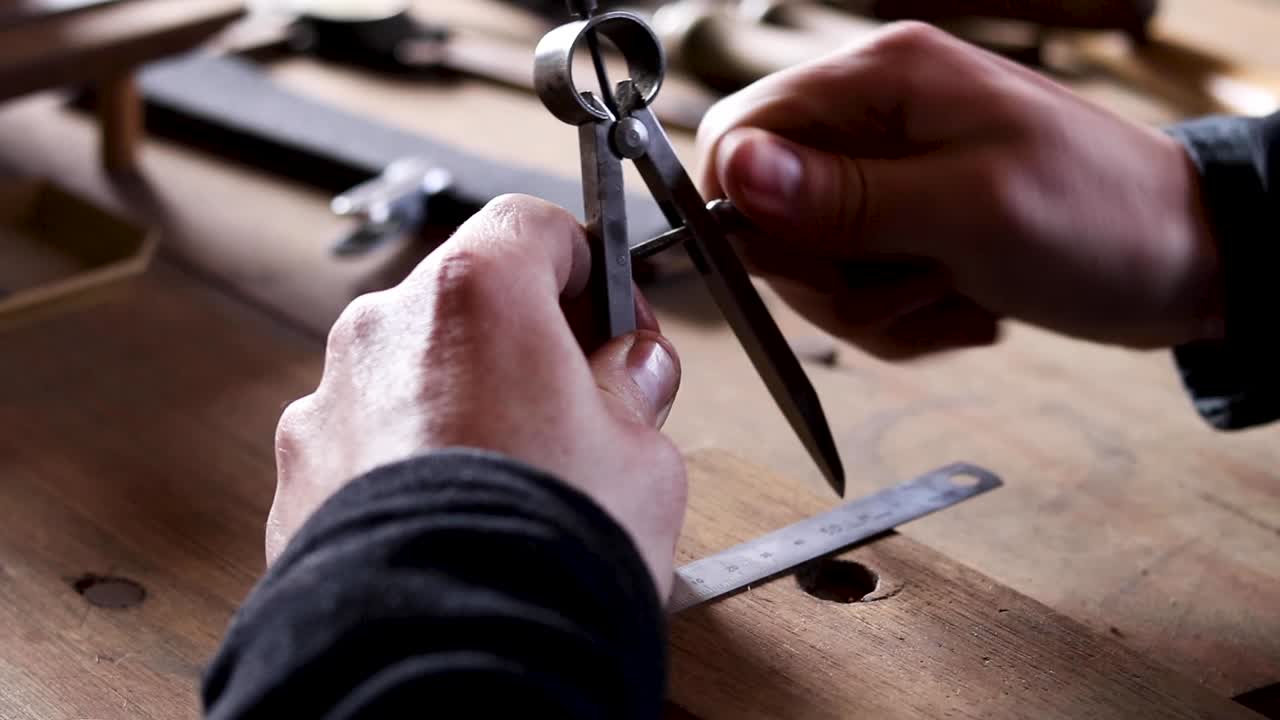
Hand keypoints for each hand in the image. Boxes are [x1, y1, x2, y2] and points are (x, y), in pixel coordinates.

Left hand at [268, 195, 685, 597]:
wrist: (446, 660)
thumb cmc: (544, 549)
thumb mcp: (642, 455)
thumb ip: (635, 390)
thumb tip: (633, 370)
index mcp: (475, 293)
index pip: (534, 226)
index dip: (588, 267)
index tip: (615, 319)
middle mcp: (386, 330)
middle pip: (469, 298)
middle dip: (526, 341)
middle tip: (578, 404)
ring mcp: (330, 402)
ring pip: (414, 372)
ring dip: (463, 402)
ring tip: (515, 478)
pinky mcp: (299, 474)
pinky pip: (368, 440)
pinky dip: (409, 460)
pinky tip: (455, 515)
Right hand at [697, 23, 1223, 358]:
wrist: (1186, 261)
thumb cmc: (1101, 218)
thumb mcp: (969, 210)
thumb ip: (845, 197)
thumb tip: (738, 175)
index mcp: (882, 78)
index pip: (743, 131)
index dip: (745, 209)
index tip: (804, 264)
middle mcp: (873, 118)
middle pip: (768, 213)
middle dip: (831, 276)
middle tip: (911, 284)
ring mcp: (887, 174)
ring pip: (809, 264)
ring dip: (875, 306)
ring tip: (954, 294)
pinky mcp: (904, 221)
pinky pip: (854, 288)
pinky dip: (901, 317)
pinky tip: (963, 304)